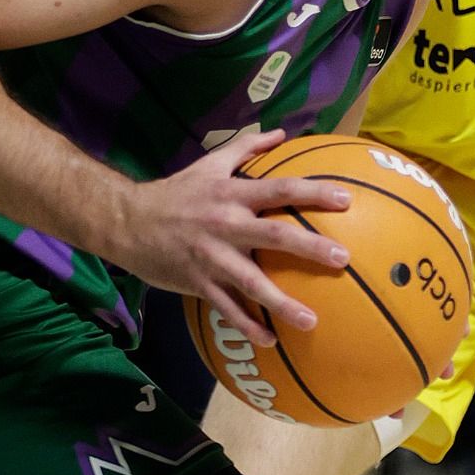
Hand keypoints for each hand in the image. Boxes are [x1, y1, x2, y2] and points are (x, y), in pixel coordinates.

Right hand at [121, 129, 350, 343]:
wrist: (127, 222)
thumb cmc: (174, 193)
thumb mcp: (209, 163)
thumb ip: (246, 147)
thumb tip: (282, 133)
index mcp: (232, 194)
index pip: (281, 189)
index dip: (314, 192)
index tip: (347, 200)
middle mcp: (226, 225)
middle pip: (274, 235)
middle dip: (310, 248)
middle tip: (343, 259)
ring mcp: (212, 258)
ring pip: (252, 283)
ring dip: (282, 303)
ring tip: (311, 321)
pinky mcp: (198, 283)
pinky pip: (227, 308)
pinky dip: (247, 326)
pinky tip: (271, 341)